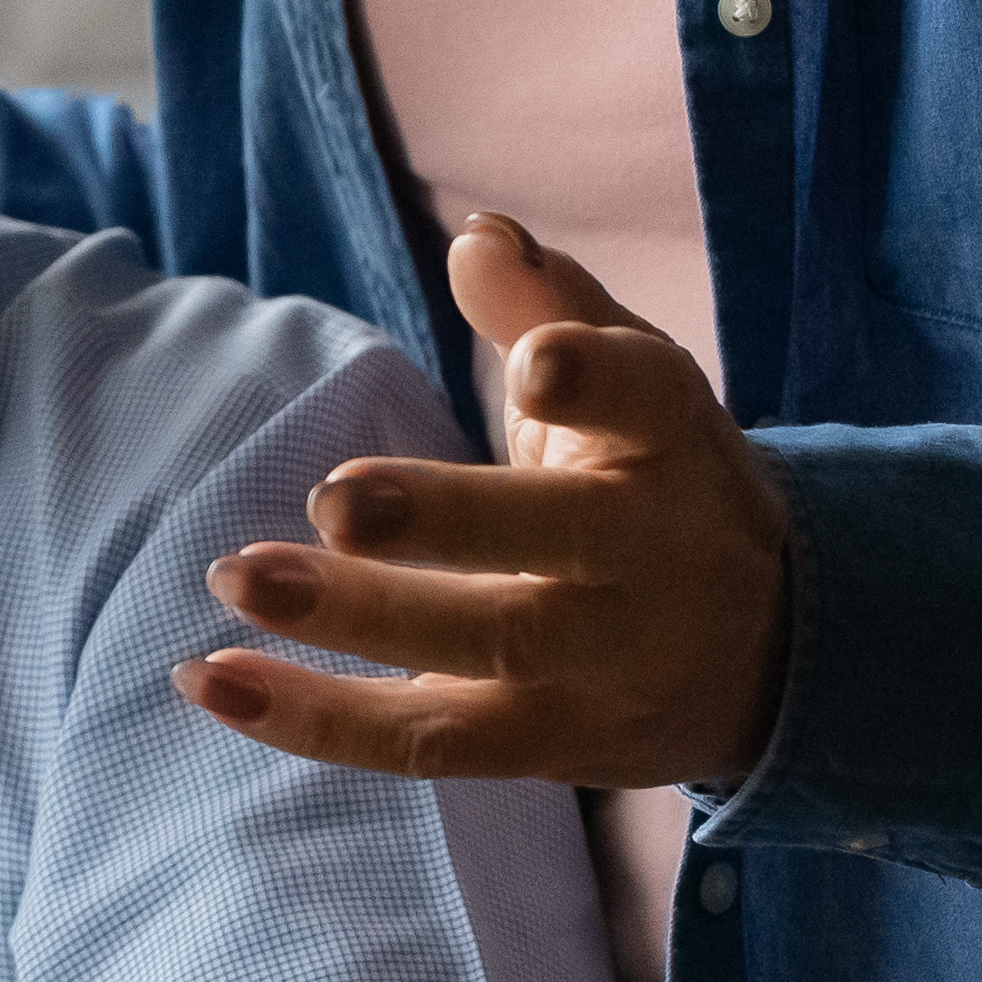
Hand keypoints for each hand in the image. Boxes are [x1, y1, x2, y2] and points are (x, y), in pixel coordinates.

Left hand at [182, 216, 795, 791]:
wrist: (771, 653)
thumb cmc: (657, 479)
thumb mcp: (635, 383)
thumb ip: (550, 304)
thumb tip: (477, 237)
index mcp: (667, 440)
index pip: (643, 399)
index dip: (592, 384)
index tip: (534, 368)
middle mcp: (646, 556)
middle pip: (550, 539)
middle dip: (440, 521)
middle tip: (330, 498)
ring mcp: (598, 664)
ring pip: (479, 648)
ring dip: (352, 619)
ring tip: (234, 577)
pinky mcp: (544, 744)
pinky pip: (424, 743)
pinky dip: (314, 721)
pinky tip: (210, 679)